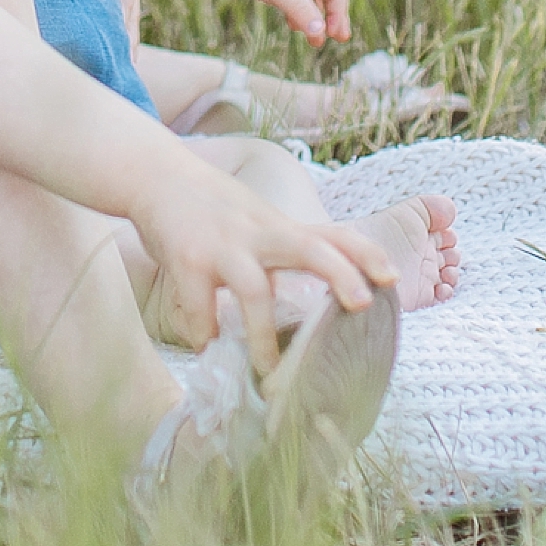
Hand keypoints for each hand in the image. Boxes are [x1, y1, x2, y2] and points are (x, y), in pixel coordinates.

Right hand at [133, 153, 398, 381]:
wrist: (153, 173)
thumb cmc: (212, 207)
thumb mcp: (257, 220)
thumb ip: (284, 252)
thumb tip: (317, 300)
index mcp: (279, 227)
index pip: (333, 234)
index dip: (366, 253)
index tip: (392, 277)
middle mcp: (257, 232)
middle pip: (309, 247)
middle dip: (338, 272)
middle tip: (361, 303)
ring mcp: (222, 245)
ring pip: (254, 291)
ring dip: (264, 337)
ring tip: (269, 372)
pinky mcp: (187, 259)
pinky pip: (199, 307)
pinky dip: (204, 334)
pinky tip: (206, 347)